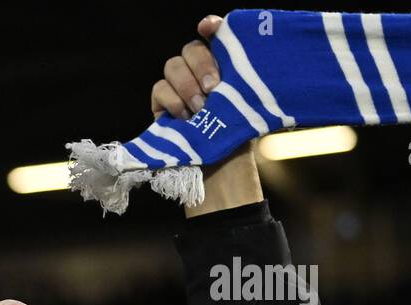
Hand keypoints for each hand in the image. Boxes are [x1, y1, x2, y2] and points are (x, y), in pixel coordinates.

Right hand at [150, 15, 263, 215]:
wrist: (221, 171)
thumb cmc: (240, 138)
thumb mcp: (251, 103)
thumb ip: (244, 79)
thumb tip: (246, 64)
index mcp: (224, 65)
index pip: (216, 35)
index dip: (212, 27)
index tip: (210, 27)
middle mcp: (200, 73)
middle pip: (191, 48)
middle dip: (201, 65)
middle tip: (214, 89)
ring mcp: (179, 88)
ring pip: (172, 66)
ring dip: (186, 85)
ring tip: (199, 109)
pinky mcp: (162, 106)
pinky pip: (159, 89)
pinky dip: (171, 100)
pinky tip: (184, 116)